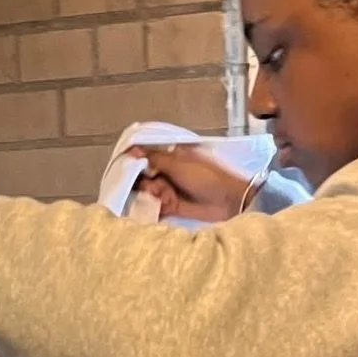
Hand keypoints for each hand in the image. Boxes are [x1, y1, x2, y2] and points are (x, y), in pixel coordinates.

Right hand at [129, 143, 252, 221]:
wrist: (228, 202)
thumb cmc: (207, 177)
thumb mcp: (179, 164)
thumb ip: (154, 158)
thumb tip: (132, 150)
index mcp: (172, 155)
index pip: (147, 154)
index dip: (137, 160)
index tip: (128, 165)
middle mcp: (169, 170)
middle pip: (144, 174)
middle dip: (146, 180)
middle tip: (157, 186)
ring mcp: (170, 188)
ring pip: (148, 190)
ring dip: (153, 194)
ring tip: (166, 197)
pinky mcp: (171, 205)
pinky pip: (155, 205)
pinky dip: (156, 206)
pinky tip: (166, 206)